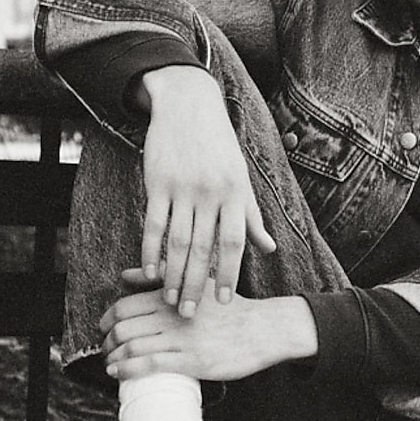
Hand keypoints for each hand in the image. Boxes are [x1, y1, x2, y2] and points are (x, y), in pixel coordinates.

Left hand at [101, 271, 315, 383]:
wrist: (264, 329)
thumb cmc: (230, 309)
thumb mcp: (197, 284)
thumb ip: (161, 277)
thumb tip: (124, 274)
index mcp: (173, 296)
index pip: (125, 306)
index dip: (107, 319)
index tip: (103, 329)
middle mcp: (174, 315)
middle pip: (124, 328)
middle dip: (107, 341)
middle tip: (105, 349)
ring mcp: (182, 339)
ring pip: (133, 347)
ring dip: (113, 357)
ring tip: (109, 363)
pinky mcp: (191, 360)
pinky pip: (150, 365)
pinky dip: (126, 369)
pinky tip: (117, 373)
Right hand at [138, 67, 275, 316]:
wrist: (190, 106)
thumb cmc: (220, 148)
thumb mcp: (241, 179)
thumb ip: (252, 216)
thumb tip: (269, 249)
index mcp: (236, 194)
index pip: (235, 243)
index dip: (228, 274)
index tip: (222, 301)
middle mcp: (211, 193)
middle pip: (204, 248)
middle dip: (197, 285)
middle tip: (190, 314)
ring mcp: (183, 188)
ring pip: (179, 241)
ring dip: (174, 274)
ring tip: (170, 299)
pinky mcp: (158, 183)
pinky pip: (154, 223)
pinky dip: (150, 250)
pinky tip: (150, 272)